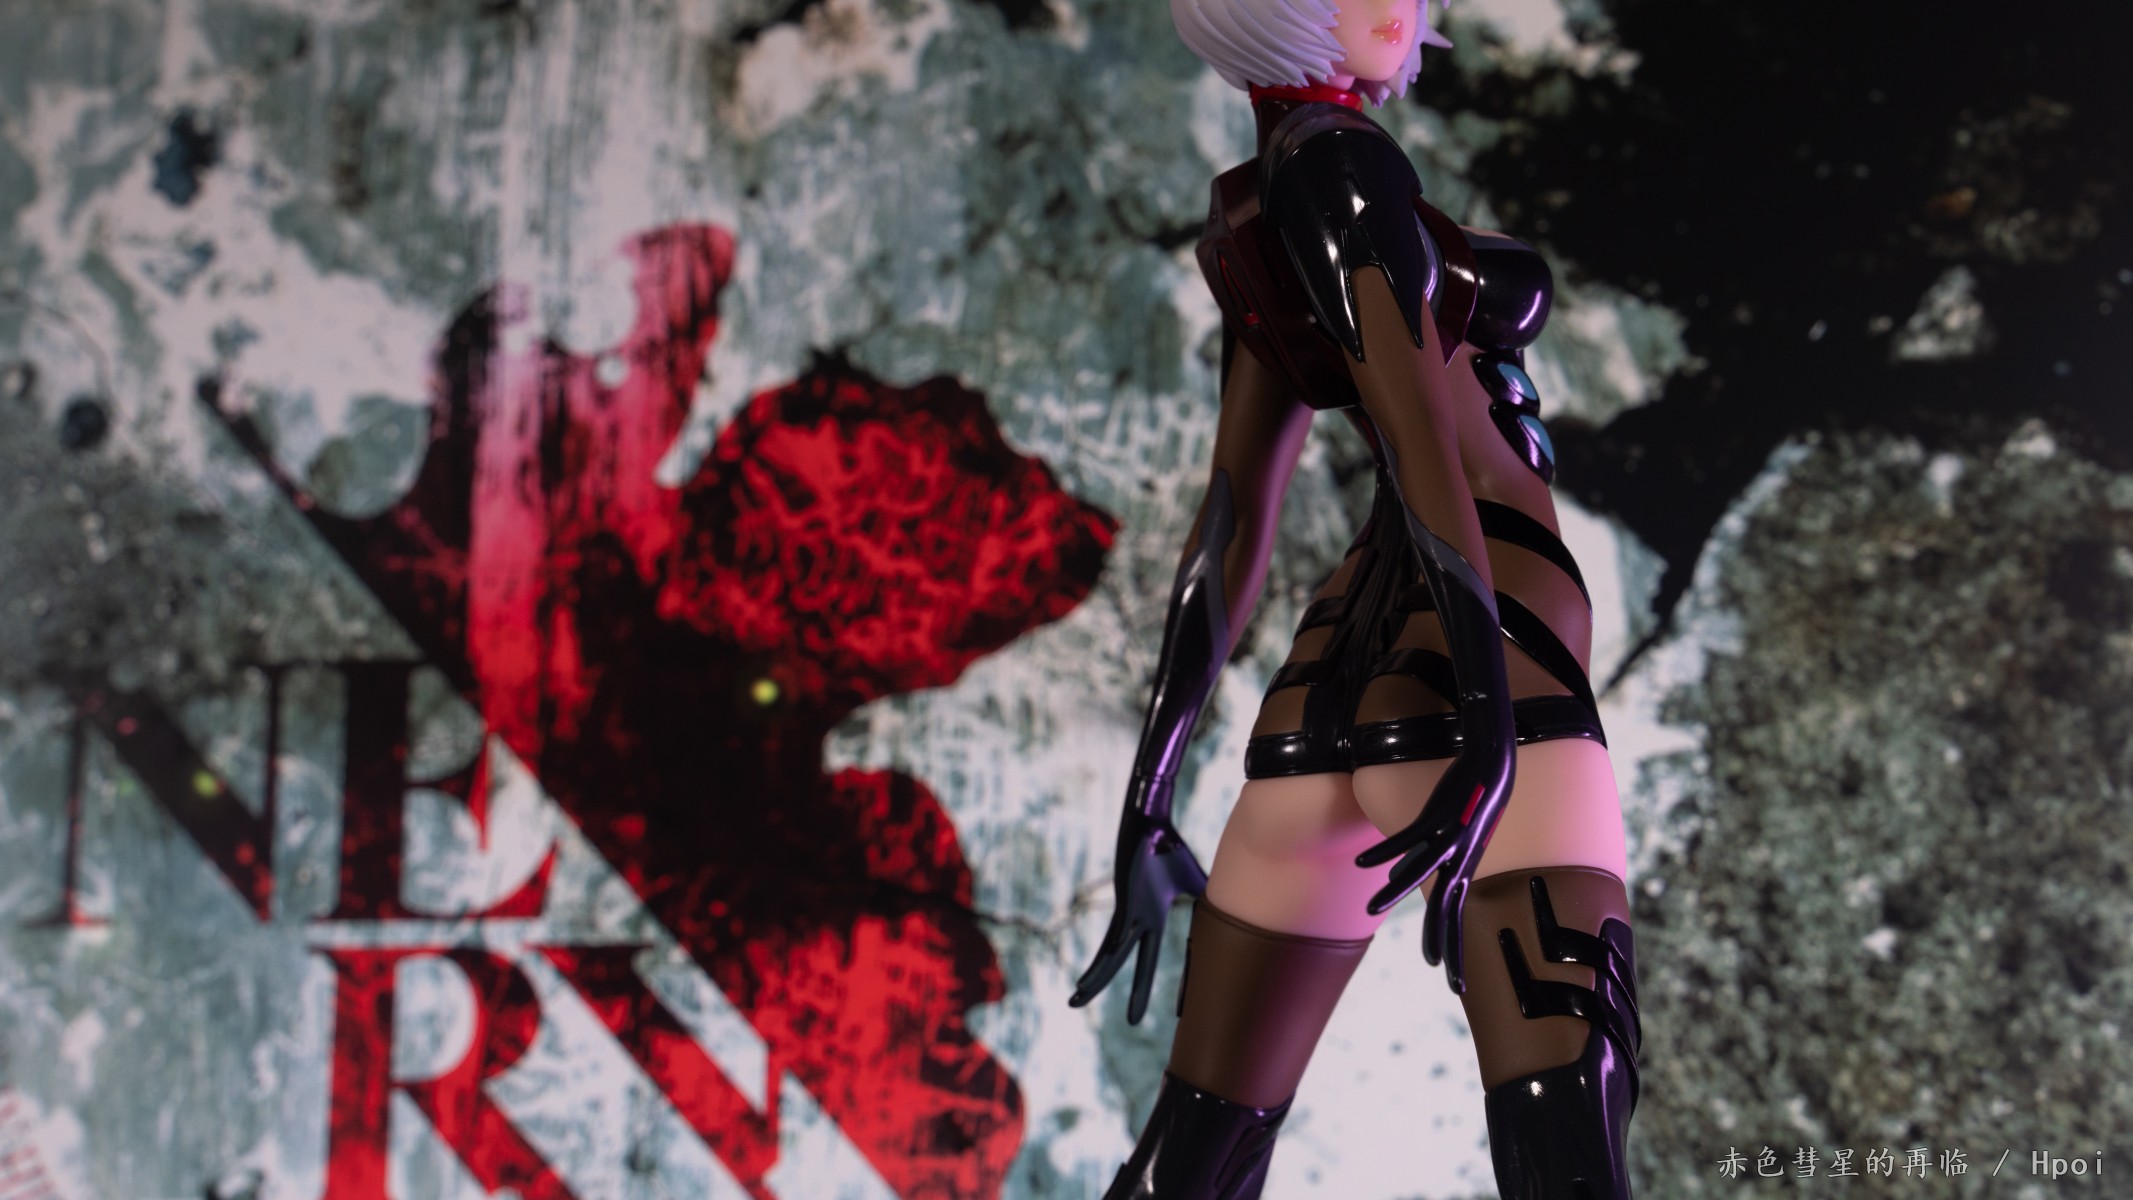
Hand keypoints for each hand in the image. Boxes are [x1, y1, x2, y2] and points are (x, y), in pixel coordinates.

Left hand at [1069, 799, 1207, 1024]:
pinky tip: (1090, 975)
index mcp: (1152, 917)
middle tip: (1132, 1022)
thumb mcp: (1195, 881)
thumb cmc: (1171, 845)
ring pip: (1110, 954)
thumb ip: (1205, 901)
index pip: (1152, 957)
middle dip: (1133, 991)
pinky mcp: (1122, 904)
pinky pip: (1112, 939)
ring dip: (1095, 978)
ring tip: (1077, 999)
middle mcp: (1136, 919)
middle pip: (1131, 963)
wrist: (1153, 822)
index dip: (1155, 982)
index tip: (1159, 1005)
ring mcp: (1126, 912)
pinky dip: (1103, 959)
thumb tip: (1232, 917)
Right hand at [1354, 743, 1512, 992]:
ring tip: (1371, 909)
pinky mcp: (1438, 814)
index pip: (1458, 919)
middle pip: (1448, 909)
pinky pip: (1408, 837)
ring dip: (1395, 891)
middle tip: (1442, 975)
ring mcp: (1450, 838)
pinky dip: (1384, 851)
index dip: (1456, 951)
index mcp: (1465, 869)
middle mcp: (1460, 860)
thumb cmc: (1472, 800)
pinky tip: (1364, 862)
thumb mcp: (1453, 837)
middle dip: (1445, 943)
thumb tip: (1402, 873)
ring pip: (1421, 872)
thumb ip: (1430, 858)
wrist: (1493, 764)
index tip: (1457, 985)